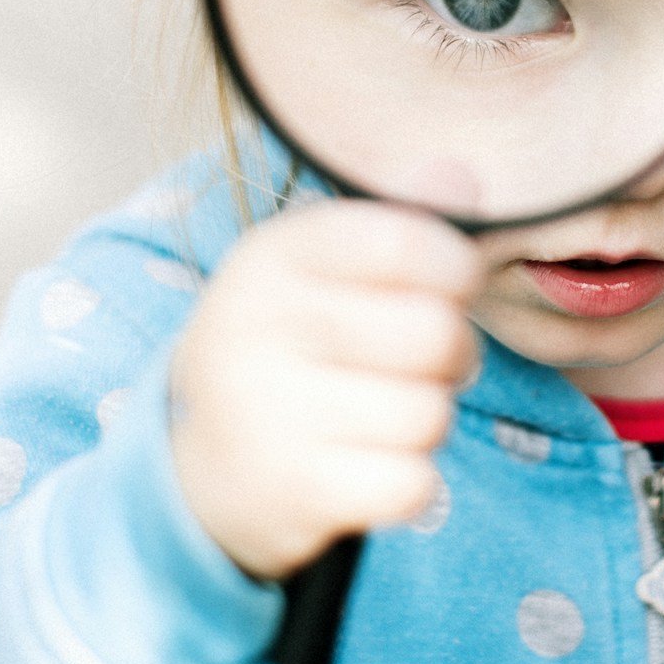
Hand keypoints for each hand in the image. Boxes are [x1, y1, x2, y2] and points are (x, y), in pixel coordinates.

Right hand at [167, 199, 483, 580]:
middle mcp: (259, 325)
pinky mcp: (291, 489)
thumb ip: (398, 220)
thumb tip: (462, 174)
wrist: (200, 467)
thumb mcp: (322, 270)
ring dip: (428, 421)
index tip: (457, 283)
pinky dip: (410, 482)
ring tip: (385, 413)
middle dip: (454, 353)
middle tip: (424, 362)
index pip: (405, 241)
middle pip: (435, 332)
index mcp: (272, 255)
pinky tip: (371, 466)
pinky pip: (413, 484)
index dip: (457, 266)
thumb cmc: (291, 348)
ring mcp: (268, 411)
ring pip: (430, 413)